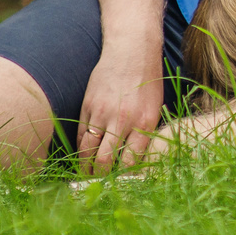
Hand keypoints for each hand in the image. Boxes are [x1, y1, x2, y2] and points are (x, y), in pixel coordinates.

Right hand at [78, 50, 165, 172]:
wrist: (132, 52)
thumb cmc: (148, 82)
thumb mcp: (155, 108)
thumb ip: (144, 133)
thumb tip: (133, 159)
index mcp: (144, 123)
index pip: (131, 161)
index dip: (124, 176)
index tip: (121, 182)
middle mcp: (123, 120)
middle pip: (105, 160)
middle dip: (101, 176)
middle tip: (99, 183)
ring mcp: (102, 113)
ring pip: (87, 149)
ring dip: (85, 165)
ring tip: (87, 174)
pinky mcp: (88, 105)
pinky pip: (81, 133)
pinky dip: (80, 146)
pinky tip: (82, 154)